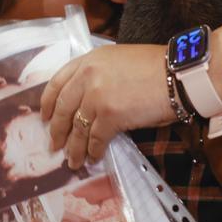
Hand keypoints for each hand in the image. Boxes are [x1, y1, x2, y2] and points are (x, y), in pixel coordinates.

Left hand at [40, 44, 175, 168]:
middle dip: (57, 130)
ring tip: (72, 161)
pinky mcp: (109, 115)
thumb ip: (99, 74)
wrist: (177, 75)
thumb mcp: (119, 60)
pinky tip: (93, 158)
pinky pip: (95, 139)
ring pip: (77, 128)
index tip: (43, 117)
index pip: (58, 82)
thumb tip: (89, 100)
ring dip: (74, 148)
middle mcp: (88, 76)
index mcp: (89, 60)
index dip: (47, 103)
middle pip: (62, 108)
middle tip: (54, 145)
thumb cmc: (156, 67)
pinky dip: (93, 151)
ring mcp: (96, 96)